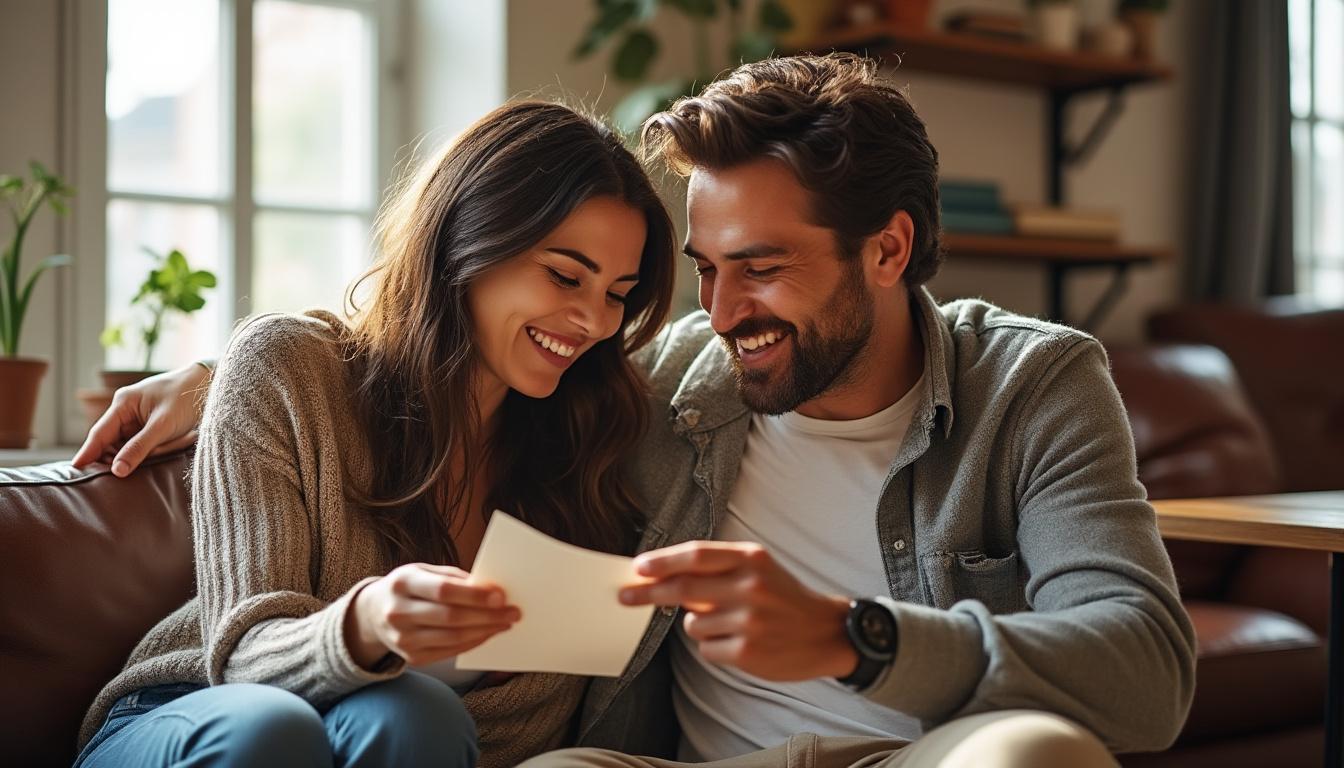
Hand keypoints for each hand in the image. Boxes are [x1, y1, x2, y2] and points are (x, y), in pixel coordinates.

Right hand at [71, 362, 210, 476]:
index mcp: (123, 403)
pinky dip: (145, 453)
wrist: (209, 386)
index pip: (99, 433)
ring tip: (141, 465)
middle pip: (111, 442)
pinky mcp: (150, 424)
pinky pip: (141, 444)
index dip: (87, 452)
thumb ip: (140, 447)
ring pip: (127, 445)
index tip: (75, 470)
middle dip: (114, 458)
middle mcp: (126, 410)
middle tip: (110, 480)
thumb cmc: (186, 398)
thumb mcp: (162, 425)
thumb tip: (117, 470)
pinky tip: (152, 458)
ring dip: (134, 456)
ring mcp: (138, 417)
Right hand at [345, 563, 520, 668]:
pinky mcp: (411, 658)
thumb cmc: (409, 587)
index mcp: (402, 583)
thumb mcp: (424, 571)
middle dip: (487, 616)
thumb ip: (454, 578)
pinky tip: (488, 633)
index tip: (501, 595)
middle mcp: (398, 613)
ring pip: (452, 638)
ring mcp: (402, 640)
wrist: (374, 613)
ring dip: (485, 631)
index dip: (474, 595)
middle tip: (513, 612)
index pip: (443, 591)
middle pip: (450, 617)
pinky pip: (450, 652)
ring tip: (505, 623)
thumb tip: (490, 589)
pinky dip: (473, 642)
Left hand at [619, 541, 856, 681]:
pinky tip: (738, 642)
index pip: (696, 555)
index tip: (637, 568)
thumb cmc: (784, 597)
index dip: (662, 562)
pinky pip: (706, 649)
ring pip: (692, 623)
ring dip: (699, 624)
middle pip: (683, 589)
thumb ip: (718, 569)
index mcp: (752, 559)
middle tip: (625, 596)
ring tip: (730, 623)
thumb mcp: (759, 568)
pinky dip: (713, 646)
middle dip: (648, 593)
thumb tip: (665, 575)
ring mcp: (749, 621)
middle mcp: (750, 586)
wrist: (826, 632)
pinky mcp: (747, 652)